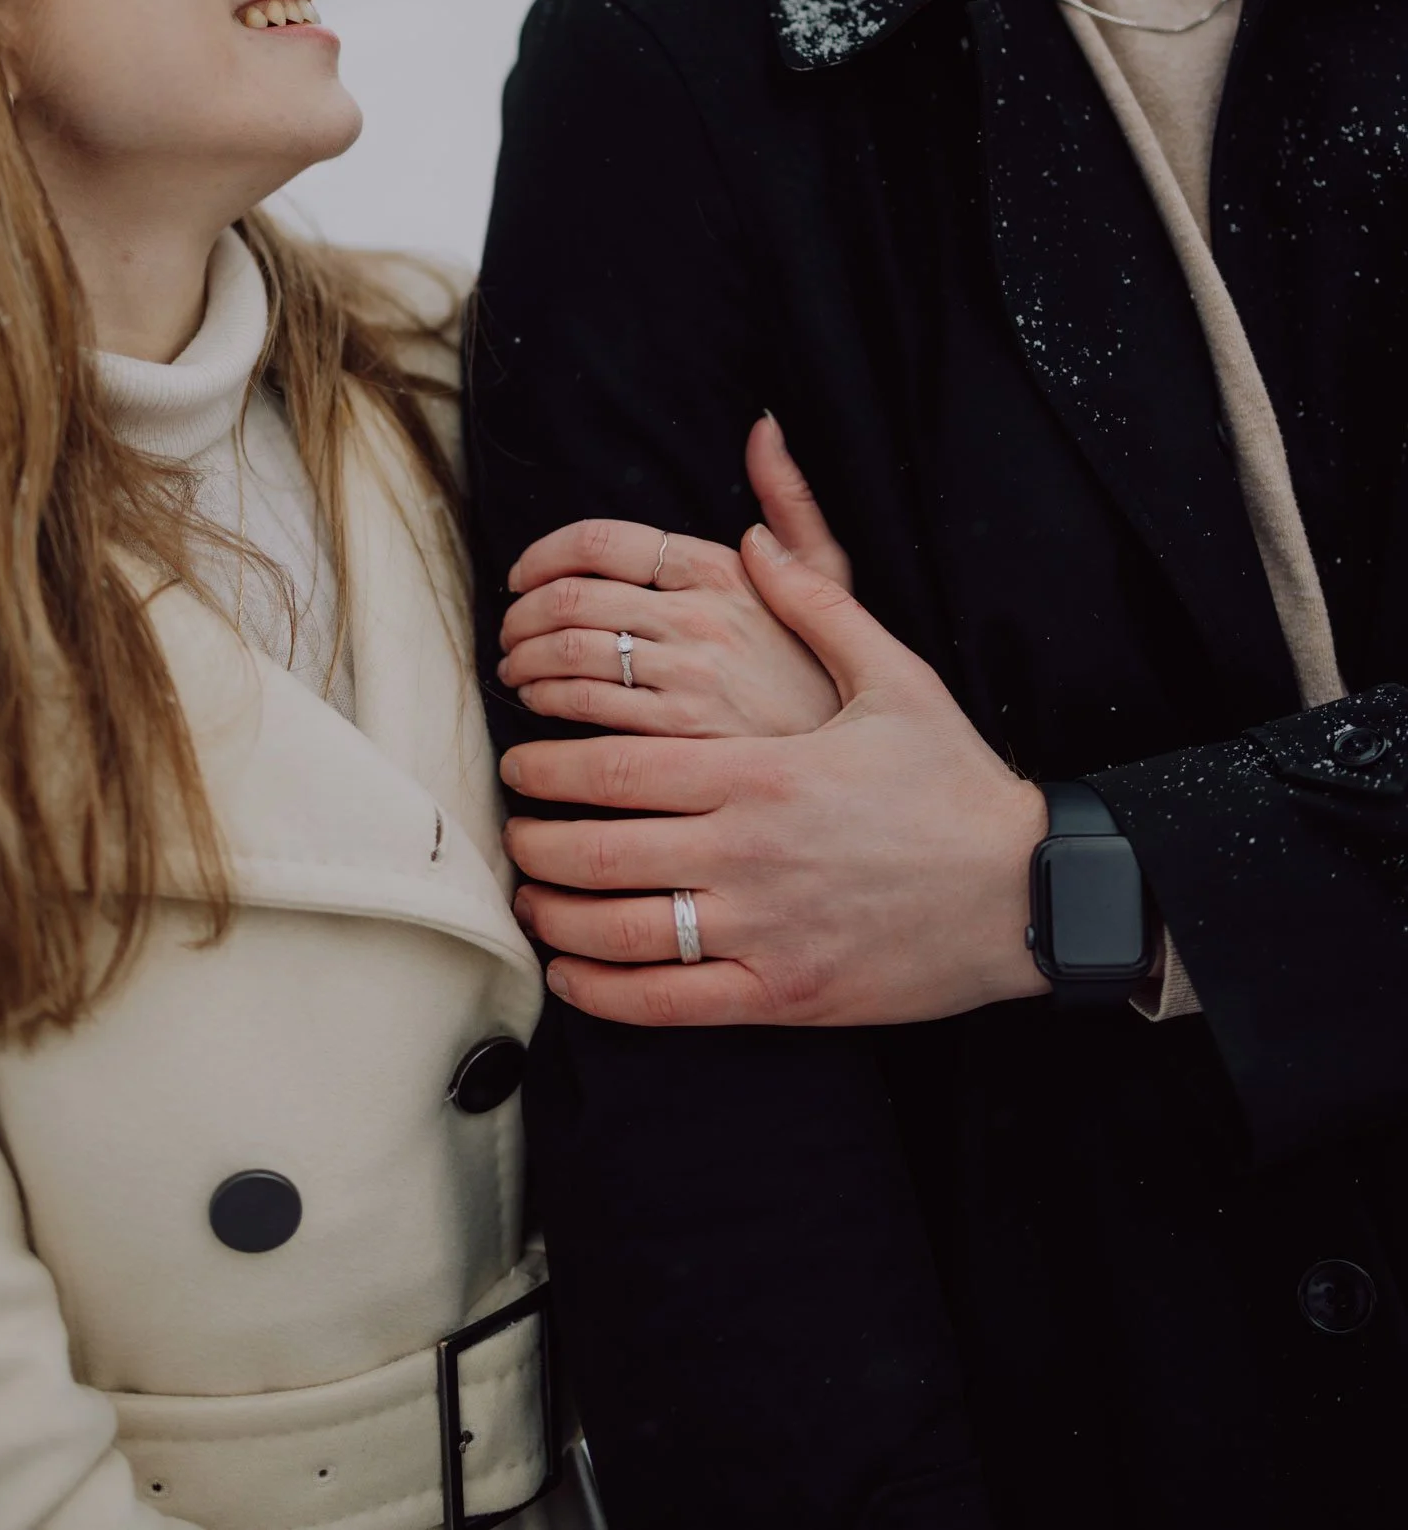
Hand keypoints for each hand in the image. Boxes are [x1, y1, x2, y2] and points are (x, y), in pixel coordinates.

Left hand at [497, 414, 849, 739]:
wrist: (857, 768)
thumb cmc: (831, 668)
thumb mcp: (829, 575)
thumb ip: (789, 500)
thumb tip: (765, 428)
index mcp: (723, 570)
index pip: (602, 541)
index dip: (543, 556)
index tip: (521, 577)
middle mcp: (700, 617)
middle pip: (570, 599)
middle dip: (521, 616)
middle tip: (509, 634)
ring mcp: (688, 678)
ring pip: (567, 652)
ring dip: (523, 661)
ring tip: (516, 672)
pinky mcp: (678, 738)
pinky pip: (584, 706)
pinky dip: (545, 701)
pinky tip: (541, 708)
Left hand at [503, 525, 1049, 1026]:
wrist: (1029, 889)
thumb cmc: (955, 780)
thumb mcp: (893, 674)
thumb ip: (813, 602)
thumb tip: (754, 536)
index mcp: (759, 771)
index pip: (612, 767)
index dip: (546, 769)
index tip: (519, 764)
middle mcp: (747, 851)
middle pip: (596, 848)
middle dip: (534, 839)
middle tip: (511, 828)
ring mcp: (763, 929)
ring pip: (618, 930)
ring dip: (556, 913)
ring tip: (532, 895)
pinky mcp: (782, 994)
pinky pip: (666, 1005)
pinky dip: (603, 991)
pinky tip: (573, 972)